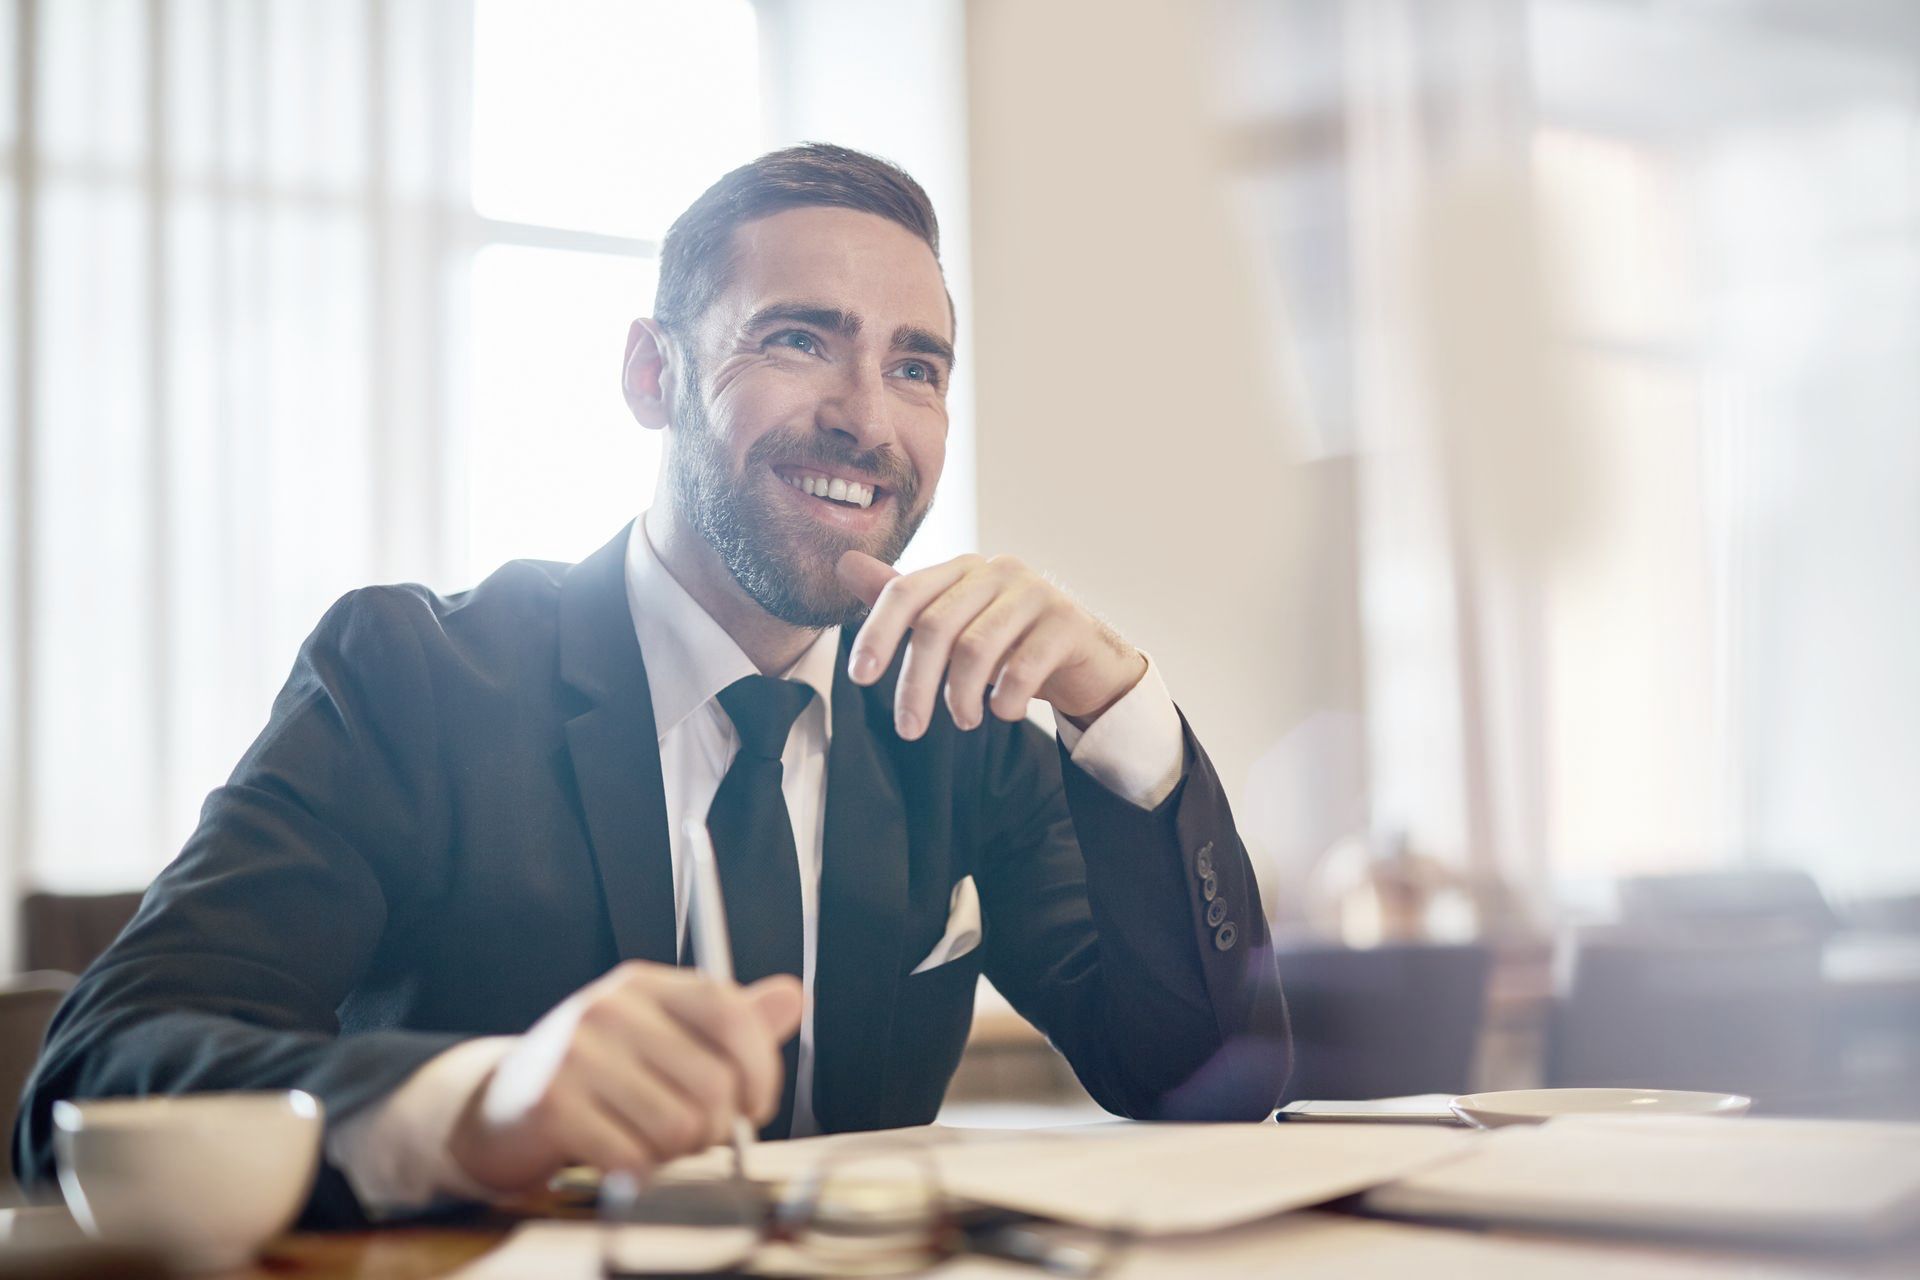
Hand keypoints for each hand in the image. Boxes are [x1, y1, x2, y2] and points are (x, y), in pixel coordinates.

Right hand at [447, 963, 802, 1192]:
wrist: (499, 1107)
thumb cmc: (597, 1073)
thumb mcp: (661, 1034)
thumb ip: (729, 1023)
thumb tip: (794, 996)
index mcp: (645, 984)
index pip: (729, 1013)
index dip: (760, 1067)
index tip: (757, 1104)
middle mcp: (610, 1007)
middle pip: (714, 1082)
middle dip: (716, 1127)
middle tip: (692, 1135)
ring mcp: (577, 1053)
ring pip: (680, 1126)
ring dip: (676, 1153)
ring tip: (652, 1143)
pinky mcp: (553, 1105)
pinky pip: (633, 1157)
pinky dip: (638, 1172)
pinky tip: (621, 1160)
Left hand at [836, 550, 1146, 739]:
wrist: (1085, 659)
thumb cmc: (1010, 642)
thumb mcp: (954, 624)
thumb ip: (904, 600)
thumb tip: (844, 563)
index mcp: (962, 568)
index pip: (906, 591)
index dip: (877, 633)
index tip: (859, 677)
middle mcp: (997, 570)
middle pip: (937, 626)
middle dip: (916, 684)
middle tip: (909, 728)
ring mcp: (1035, 593)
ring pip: (976, 648)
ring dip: (961, 697)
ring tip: (965, 721)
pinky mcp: (1067, 623)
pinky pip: (1023, 666)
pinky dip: (1006, 699)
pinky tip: (1004, 712)